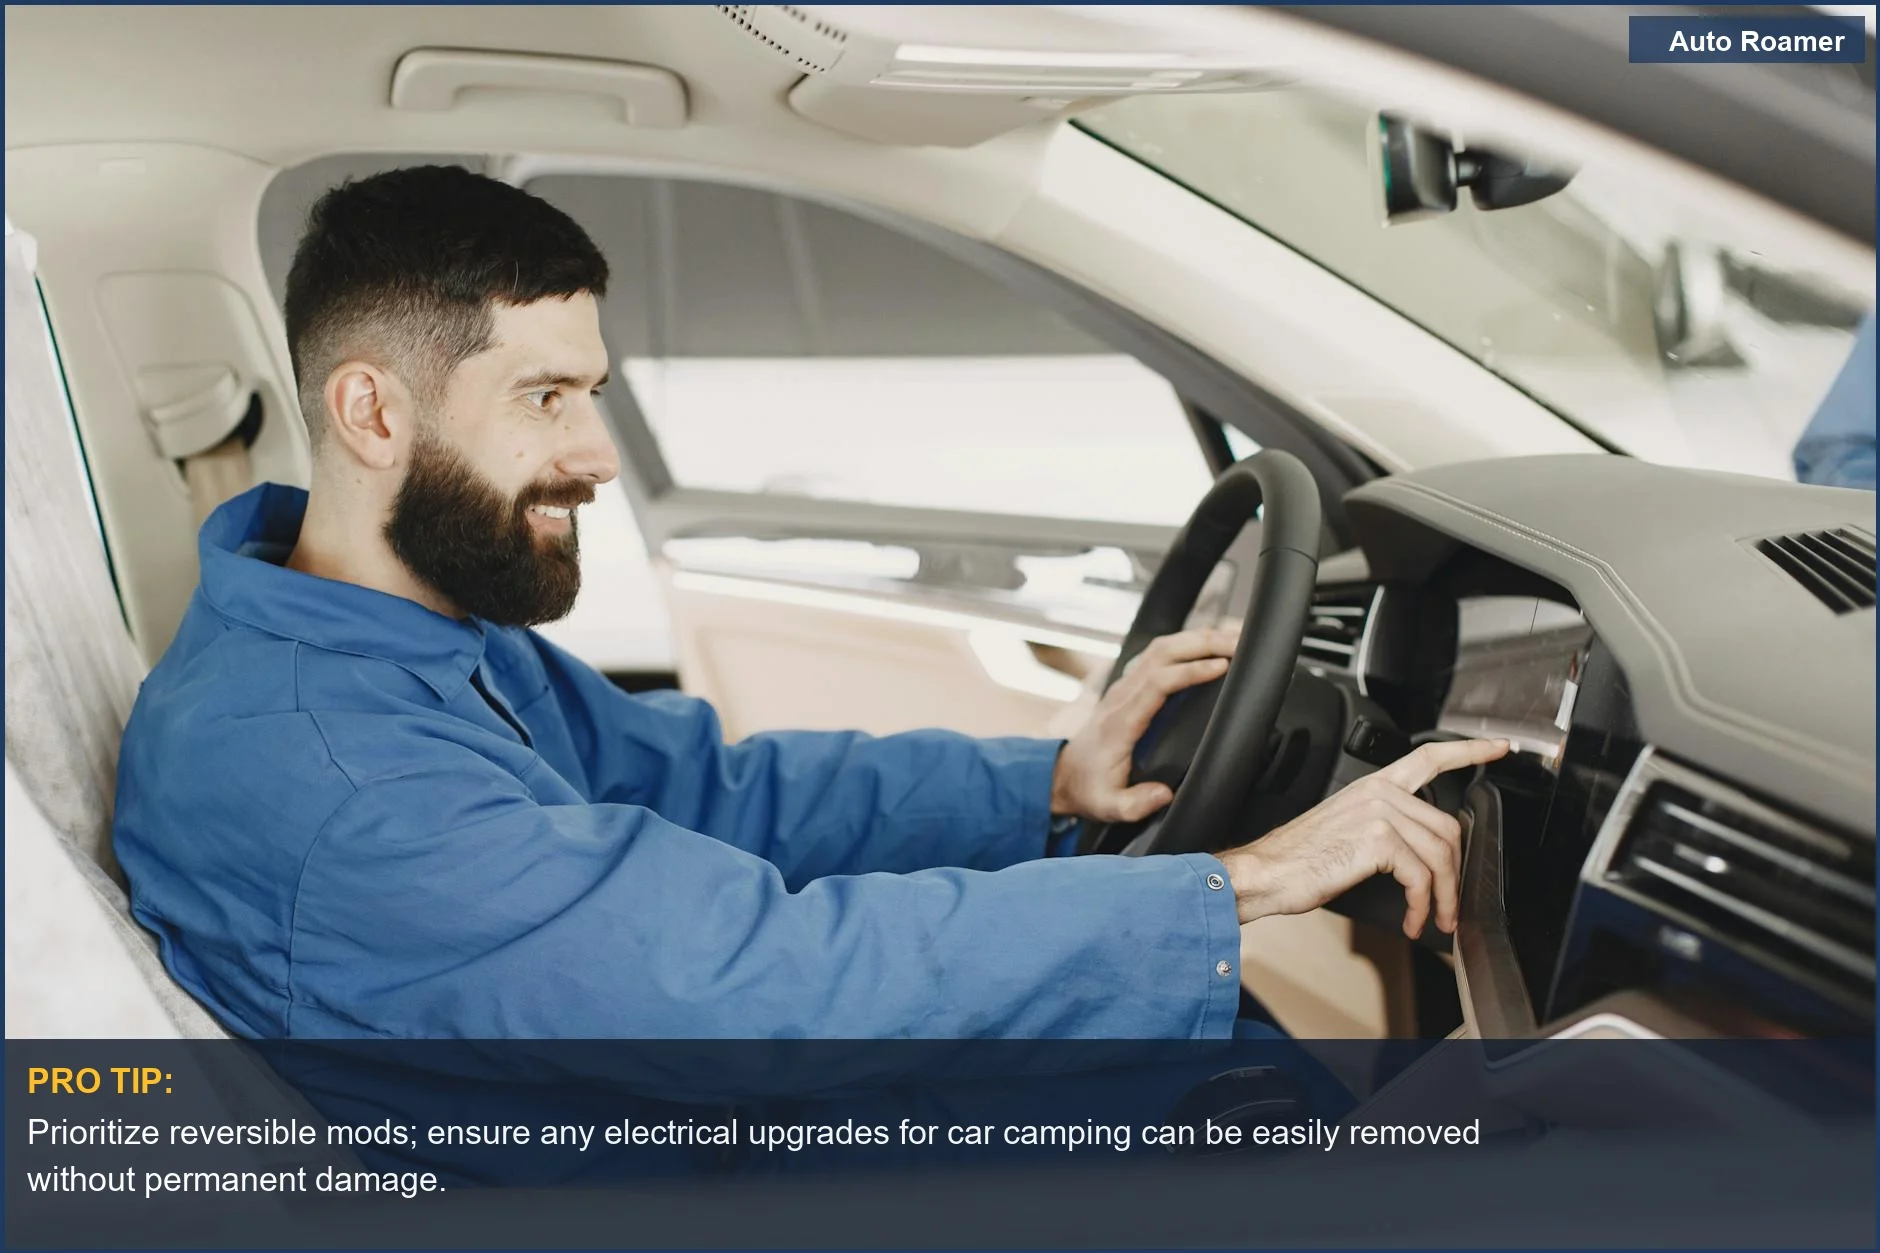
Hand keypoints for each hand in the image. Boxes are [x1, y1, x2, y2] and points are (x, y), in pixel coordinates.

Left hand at [1049, 626, 1239, 822]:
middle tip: (1240, 642)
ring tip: (1233, 637)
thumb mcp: (1109, 806)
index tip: (1222, 667)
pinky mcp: (1129, 687)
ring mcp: (1124, 687)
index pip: (1157, 683)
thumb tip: (1165, 794)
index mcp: (1121, 722)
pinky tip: (1209, 645)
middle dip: (1202, 642)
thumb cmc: (1090, 788)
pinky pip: (1157, 655)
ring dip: (1196, 638)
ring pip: (1160, 648)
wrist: (1064, 776)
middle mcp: (1122, 696)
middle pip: (1161, 653)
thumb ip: (1135, 804)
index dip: (1190, 671)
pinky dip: (1185, 644)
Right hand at [1218, 738, 1510, 937]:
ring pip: (1440, 855)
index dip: (1468, 751)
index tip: (1497, 748)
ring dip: (1444, 896)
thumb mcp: (1346, 832)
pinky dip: (1422, 905)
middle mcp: (1379, 793)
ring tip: (1434, 918)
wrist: (1265, 873)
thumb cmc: (1297, 859)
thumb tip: (1419, 857)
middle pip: (1447, 826)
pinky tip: (1413, 919)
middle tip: (1450, 904)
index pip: (1429, 758)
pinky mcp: (1378, 840)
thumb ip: (1384, 830)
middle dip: (1456, 872)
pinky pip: (1421, 876)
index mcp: (1373, 786)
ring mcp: (1379, 813)